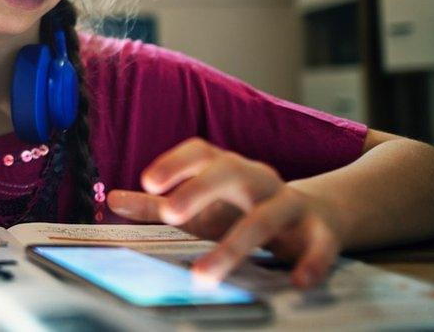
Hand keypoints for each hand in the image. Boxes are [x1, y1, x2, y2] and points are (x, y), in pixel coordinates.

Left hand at [106, 137, 343, 287]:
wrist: (317, 215)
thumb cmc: (242, 210)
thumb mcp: (199, 207)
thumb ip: (156, 205)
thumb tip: (112, 200)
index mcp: (227, 168)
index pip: (201, 151)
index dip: (175, 163)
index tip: (148, 181)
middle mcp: (259, 179)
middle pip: (232, 171)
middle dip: (200, 190)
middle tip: (171, 213)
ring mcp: (291, 204)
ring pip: (266, 215)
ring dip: (236, 245)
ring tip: (204, 275)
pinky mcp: (321, 233)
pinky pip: (320, 246)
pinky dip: (311, 262)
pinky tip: (297, 282)